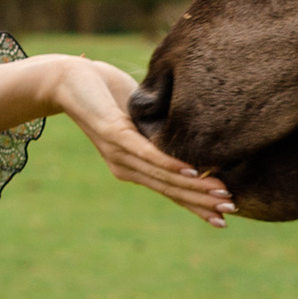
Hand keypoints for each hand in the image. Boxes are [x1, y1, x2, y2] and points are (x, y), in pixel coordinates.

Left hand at [39, 55, 231, 224]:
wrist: (67, 79)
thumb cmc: (107, 94)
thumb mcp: (141, 116)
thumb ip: (162, 131)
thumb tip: (193, 132)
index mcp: (133, 166)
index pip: (170, 191)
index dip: (196, 206)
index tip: (222, 220)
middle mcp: (126, 167)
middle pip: (170, 190)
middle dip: (202, 202)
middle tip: (230, 212)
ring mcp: (119, 153)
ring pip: (162, 176)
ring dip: (194, 187)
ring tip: (221, 194)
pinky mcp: (114, 134)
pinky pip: (147, 153)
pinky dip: (170, 164)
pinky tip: (191, 172)